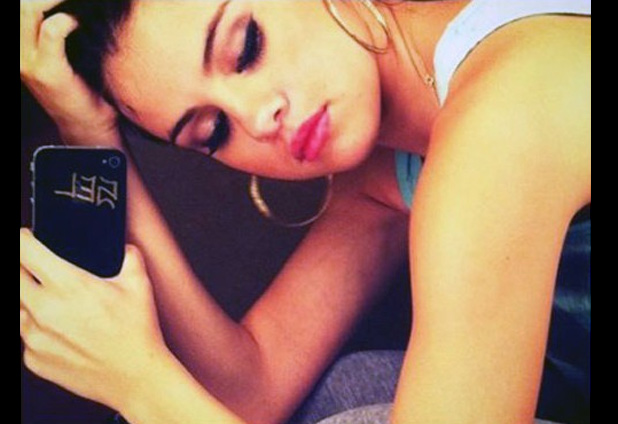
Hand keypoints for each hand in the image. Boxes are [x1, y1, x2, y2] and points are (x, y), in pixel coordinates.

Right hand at [20, 0, 120, 145]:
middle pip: (22, 3)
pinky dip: (69, 20)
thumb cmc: (84, 89)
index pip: (21, 6)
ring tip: (76, 1)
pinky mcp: (47, 71)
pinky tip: (80, 22)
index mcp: (21, 45)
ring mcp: (28, 62)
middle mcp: (18, 51)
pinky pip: (53, 31)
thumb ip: (60, 30)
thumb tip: (77, 5)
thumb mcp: (66, 54)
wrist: (86, 127)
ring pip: (28, 9)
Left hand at [20, 229, 168, 411]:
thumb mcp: (139, 285)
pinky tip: (61, 330)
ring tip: (57, 304)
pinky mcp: (33, 359)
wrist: (134, 377)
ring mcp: (34, 337)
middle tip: (37, 268)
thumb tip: (124, 248)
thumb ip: (129, 257)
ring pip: (17, 307)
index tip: (28, 238)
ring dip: (29, 300)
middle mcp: (44, 309)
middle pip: (12, 277)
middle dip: (22, 268)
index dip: (24, 238)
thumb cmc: (136, 333)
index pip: (25, 250)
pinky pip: (25, 337)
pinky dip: (37, 329)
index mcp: (68, 285)